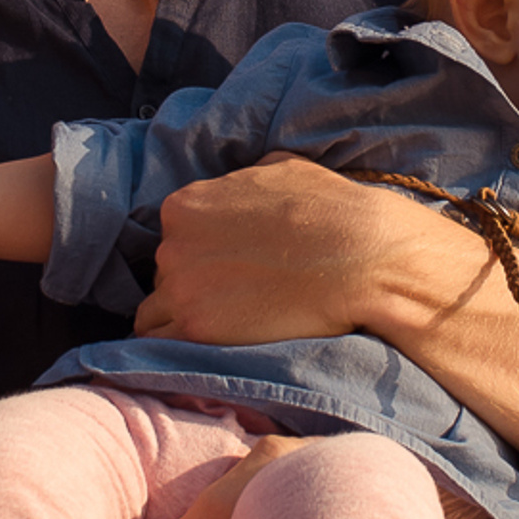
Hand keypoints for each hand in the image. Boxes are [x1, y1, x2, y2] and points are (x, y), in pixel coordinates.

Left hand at [133, 157, 467, 349]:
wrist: (361, 259)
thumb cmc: (331, 211)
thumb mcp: (282, 169)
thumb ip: (246, 180)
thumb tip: (243, 184)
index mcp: (185, 205)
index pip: (175, 237)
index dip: (202, 255)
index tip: (230, 268)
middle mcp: (172, 244)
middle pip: (166, 273)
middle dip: (194, 284)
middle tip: (235, 297)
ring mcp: (180, 287)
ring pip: (157, 311)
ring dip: (184, 317)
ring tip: (225, 326)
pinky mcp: (195, 328)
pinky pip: (160, 345)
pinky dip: (179, 349)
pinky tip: (210, 348)